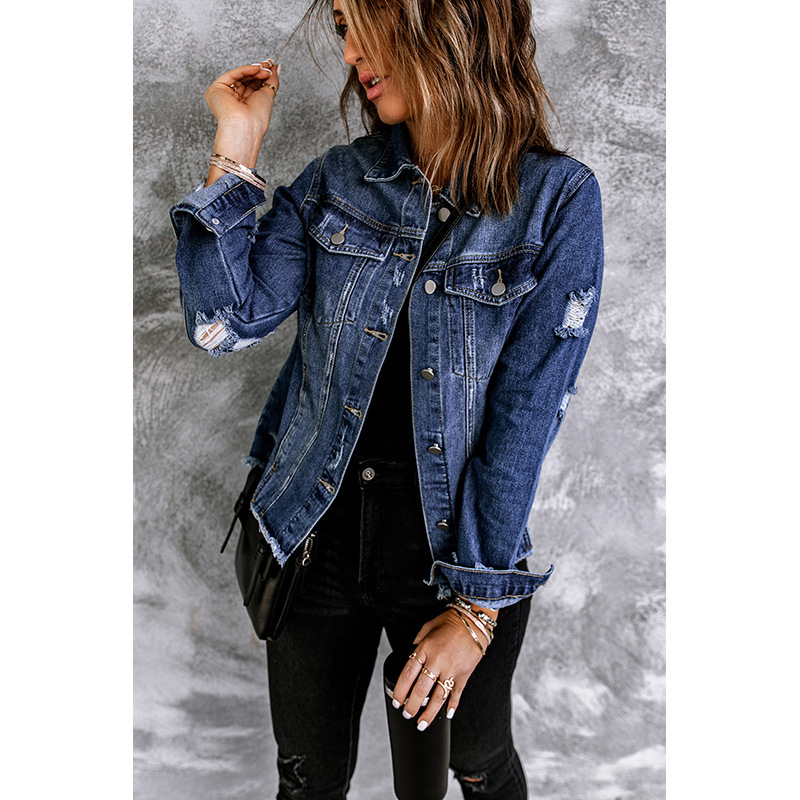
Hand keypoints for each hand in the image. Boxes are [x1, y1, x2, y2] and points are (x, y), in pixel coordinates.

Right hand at [203, 61, 279, 180]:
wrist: (245, 126)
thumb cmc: (257, 119)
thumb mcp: (268, 96)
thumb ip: (272, 80)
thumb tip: (277, 67)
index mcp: (245, 105)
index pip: (253, 85)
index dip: (262, 74)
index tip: (271, 65)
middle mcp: (234, 101)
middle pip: (246, 79)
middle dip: (259, 70)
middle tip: (269, 64)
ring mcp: (224, 95)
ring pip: (239, 76)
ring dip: (254, 70)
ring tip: (265, 68)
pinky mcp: (215, 90)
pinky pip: (231, 75)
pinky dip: (245, 70)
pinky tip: (256, 68)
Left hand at [391, 606, 492, 730]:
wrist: (473, 620)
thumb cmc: (450, 622)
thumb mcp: (427, 628)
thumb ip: (417, 643)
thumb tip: (410, 656)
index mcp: (425, 649)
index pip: (407, 675)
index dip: (400, 691)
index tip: (397, 701)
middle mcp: (437, 661)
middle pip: (421, 690)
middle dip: (412, 706)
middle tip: (407, 714)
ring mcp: (451, 669)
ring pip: (438, 697)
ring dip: (429, 713)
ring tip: (421, 723)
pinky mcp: (464, 674)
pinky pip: (457, 694)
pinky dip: (452, 705)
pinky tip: (447, 714)